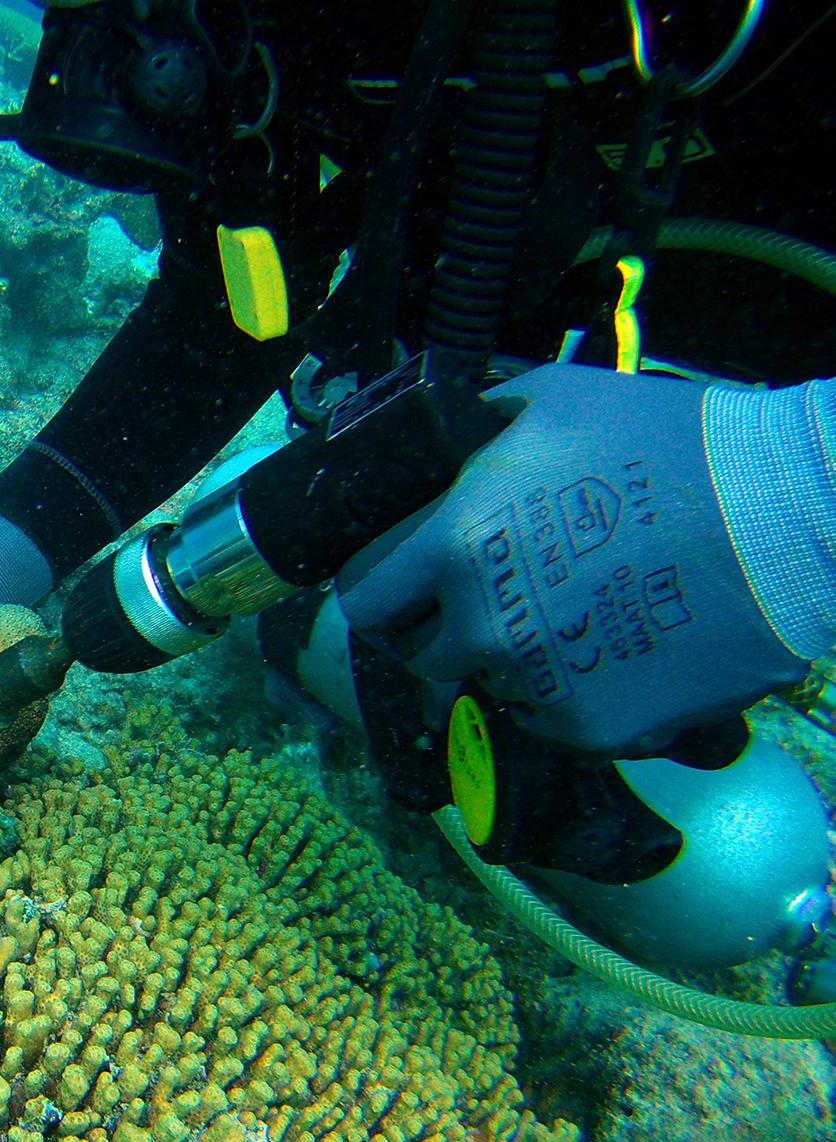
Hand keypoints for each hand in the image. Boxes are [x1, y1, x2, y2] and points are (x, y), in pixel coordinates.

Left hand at [336, 363, 806, 758]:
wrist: (790, 509)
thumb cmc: (669, 439)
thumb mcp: (548, 400)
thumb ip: (471, 428)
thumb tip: (429, 435)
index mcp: (456, 542)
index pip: (365, 595)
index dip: (382, 589)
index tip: (404, 586)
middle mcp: (484, 624)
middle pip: (421, 653)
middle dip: (444, 629)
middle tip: (496, 599)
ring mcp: (539, 683)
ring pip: (490, 688)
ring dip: (513, 662)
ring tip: (572, 615)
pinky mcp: (596, 727)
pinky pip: (554, 722)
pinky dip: (573, 695)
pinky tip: (615, 647)